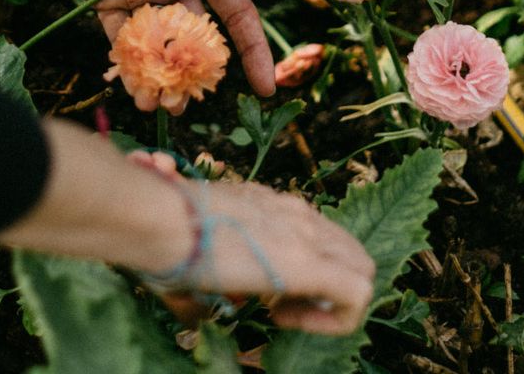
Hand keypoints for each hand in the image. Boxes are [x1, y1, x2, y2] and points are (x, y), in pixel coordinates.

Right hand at [0, 122, 374, 336]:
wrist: (161, 218)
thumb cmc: (162, 230)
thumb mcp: (196, 244)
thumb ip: (207, 269)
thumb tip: (196, 310)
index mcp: (271, 203)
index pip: (318, 232)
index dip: (306, 267)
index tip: (267, 290)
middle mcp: (295, 211)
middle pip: (349, 249)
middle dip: (328, 283)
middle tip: (282, 304)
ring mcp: (305, 234)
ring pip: (362, 268)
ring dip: (330, 299)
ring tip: (283, 312)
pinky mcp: (308, 264)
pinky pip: (357, 296)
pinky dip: (333, 319)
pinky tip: (285, 320)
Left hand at [17, 0, 274, 96]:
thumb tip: (150, 2)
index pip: (235, 10)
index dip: (252, 47)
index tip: (265, 85)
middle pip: (193, 38)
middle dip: (194, 74)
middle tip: (185, 103)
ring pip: (157, 45)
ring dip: (158, 76)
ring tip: (157, 105)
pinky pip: (121, 39)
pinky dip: (127, 64)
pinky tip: (132, 89)